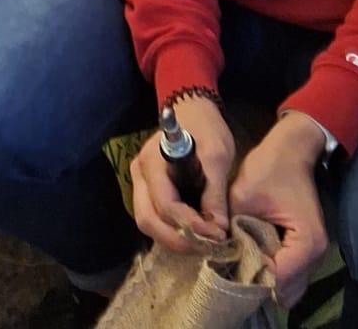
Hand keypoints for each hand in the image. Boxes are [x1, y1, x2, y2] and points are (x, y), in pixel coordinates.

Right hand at [129, 96, 234, 250]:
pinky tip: (193, 234)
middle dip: (177, 240)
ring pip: (147, 222)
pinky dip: (171, 231)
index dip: (190, 224)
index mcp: (153, 161)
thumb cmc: (205, 128)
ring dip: (173, 239)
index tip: (217, 234)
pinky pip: (153, 218)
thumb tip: (218, 228)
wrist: (193, 110)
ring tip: (202, 244)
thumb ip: (215, 192)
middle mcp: (139, 174)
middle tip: (207, 248)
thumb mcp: (216, 155)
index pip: (165, 204)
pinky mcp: (147, 190)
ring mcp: (140, 182)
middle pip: (148, 219)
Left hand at [228, 113, 328, 308]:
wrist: (292, 149)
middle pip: (286, 291)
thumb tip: (215, 254)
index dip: (250, 276)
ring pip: (290, 286)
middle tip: (232, 269)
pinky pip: (291, 273)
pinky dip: (274, 271)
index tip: (227, 267)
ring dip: (266, 278)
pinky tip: (253, 256)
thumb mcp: (243, 196)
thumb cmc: (269, 167)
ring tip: (240, 263)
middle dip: (259, 282)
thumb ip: (231, 228)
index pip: (277, 279)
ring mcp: (316, 254)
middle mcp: (316, 254)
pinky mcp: (308, 249)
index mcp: (306, 242)